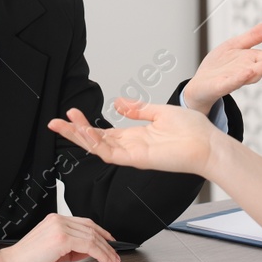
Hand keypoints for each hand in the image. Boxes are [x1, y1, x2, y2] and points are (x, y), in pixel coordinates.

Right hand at [0, 212, 121, 261]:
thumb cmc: (27, 261)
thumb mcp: (53, 252)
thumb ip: (71, 248)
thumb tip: (89, 250)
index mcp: (54, 220)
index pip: (84, 223)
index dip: (101, 232)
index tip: (111, 242)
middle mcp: (58, 220)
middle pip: (91, 229)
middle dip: (107, 244)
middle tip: (116, 256)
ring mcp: (59, 227)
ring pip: (92, 237)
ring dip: (106, 251)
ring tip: (113, 261)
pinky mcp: (61, 238)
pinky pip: (88, 245)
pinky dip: (100, 253)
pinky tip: (105, 261)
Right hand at [48, 99, 221, 177]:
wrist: (208, 144)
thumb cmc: (193, 131)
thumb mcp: (160, 112)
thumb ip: (138, 108)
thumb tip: (118, 102)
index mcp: (135, 136)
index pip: (103, 133)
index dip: (85, 125)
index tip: (70, 113)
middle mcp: (130, 147)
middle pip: (94, 142)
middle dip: (73, 133)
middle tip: (53, 122)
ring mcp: (132, 154)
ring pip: (97, 148)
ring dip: (79, 136)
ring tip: (62, 123)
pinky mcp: (137, 159)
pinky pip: (111, 154)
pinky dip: (96, 144)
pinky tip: (84, 133)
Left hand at [181, 20, 261, 114]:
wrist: (198, 86)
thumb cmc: (218, 67)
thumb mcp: (236, 46)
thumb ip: (254, 36)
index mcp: (252, 61)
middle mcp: (246, 71)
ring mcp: (234, 79)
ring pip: (251, 75)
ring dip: (261, 69)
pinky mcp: (221, 86)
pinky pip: (232, 82)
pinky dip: (240, 78)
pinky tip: (247, 72)